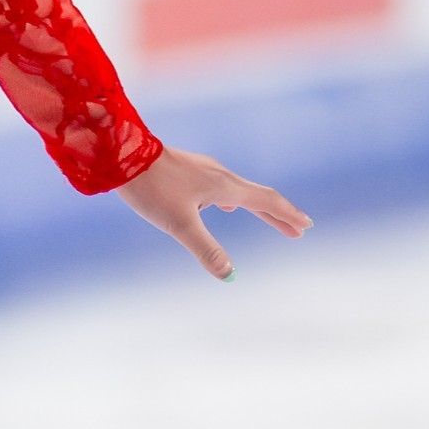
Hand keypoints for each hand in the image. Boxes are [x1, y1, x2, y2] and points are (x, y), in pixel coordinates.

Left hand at [115, 146, 310, 280]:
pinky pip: (221, 186)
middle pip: (257, 196)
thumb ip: (205, 249)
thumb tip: (229, 274)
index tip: (306, 226)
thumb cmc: (152, 189)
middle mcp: (220, 175)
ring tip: (265, 218)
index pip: (266, 202)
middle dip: (278, 215)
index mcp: (224, 187)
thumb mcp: (180, 224)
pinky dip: (233, 200)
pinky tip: (220, 205)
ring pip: (239, 191)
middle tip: (298, 229)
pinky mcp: (189, 169)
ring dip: (256, 207)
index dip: (287, 216)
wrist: (123, 154)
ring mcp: (204, 170)